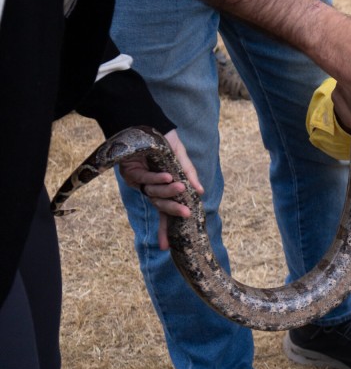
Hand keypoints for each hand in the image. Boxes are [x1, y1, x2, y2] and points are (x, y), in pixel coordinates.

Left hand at [118, 129, 203, 249]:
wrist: (143, 120)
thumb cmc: (163, 138)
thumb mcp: (179, 155)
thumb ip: (189, 173)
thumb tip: (200, 193)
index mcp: (165, 186)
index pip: (166, 210)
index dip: (166, 229)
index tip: (168, 248)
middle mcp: (152, 187)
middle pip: (161, 206)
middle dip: (172, 211)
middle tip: (185, 214)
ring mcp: (141, 181)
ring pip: (155, 194)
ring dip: (168, 191)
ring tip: (180, 186)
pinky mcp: (131, 173)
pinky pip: (147, 180)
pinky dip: (158, 180)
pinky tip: (168, 177)